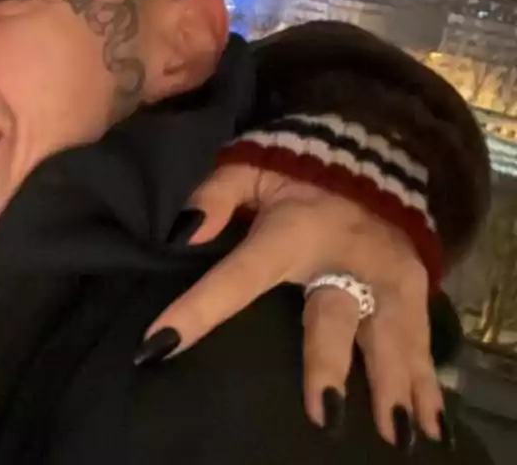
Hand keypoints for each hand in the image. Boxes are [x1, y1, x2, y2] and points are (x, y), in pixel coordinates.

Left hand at [144, 163, 442, 447]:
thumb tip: (183, 230)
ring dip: (390, 387)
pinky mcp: (413, 290)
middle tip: (323, 414)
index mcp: (290, 233)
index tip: (158, 345)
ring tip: (392, 435)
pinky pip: (420, 343)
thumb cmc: (298, 171)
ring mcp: (384, 278)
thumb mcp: (249, 166)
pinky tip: (430, 426)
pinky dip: (426, 386)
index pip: (235, 277)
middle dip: (329, 365)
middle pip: (332, 319)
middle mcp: (341, 259)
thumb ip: (215, 195)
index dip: (197, 310)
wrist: (376, 153)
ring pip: (389, 338)